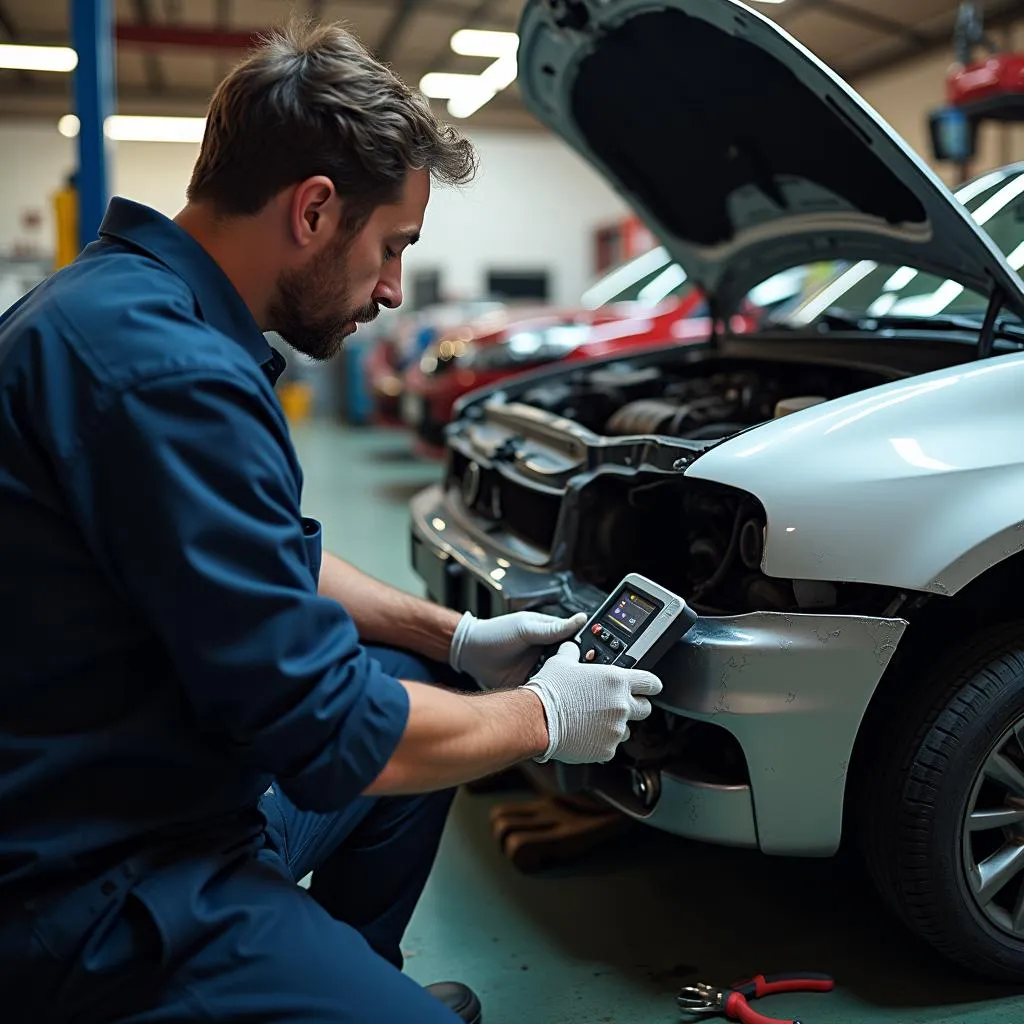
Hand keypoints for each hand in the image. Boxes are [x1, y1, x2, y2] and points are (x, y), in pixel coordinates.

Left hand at [448, 609, 587, 688]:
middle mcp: (548, 654)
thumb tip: (581, 618)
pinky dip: (549, 697)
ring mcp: (540, 671)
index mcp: (551, 636)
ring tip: (569, 692)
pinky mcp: (530, 686)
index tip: (592, 660)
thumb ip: (553, 628)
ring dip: (563, 687)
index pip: (576, 644)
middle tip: (579, 679)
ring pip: (559, 682)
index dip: (585, 653)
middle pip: (570, 666)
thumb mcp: (526, 628)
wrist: (471, 652)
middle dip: (575, 673)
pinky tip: (553, 700)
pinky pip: (545, 694)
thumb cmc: (497, 633)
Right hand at [522, 641, 662, 763]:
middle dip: (635, 707)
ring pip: (626, 729)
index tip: (650, 687)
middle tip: (617, 705)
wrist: (537, 719)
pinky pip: (610, 746)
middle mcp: (621, 705)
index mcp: (616, 680)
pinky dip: (601, 742)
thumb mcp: (561, 662)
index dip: (651, 685)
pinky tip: (584, 734)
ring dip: (615, 725)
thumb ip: (573, 653)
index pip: (651, 682)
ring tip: (593, 721)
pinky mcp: (607, 750)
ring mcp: (615, 729)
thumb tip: (571, 647)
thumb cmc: (549, 691)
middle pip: (645, 708)